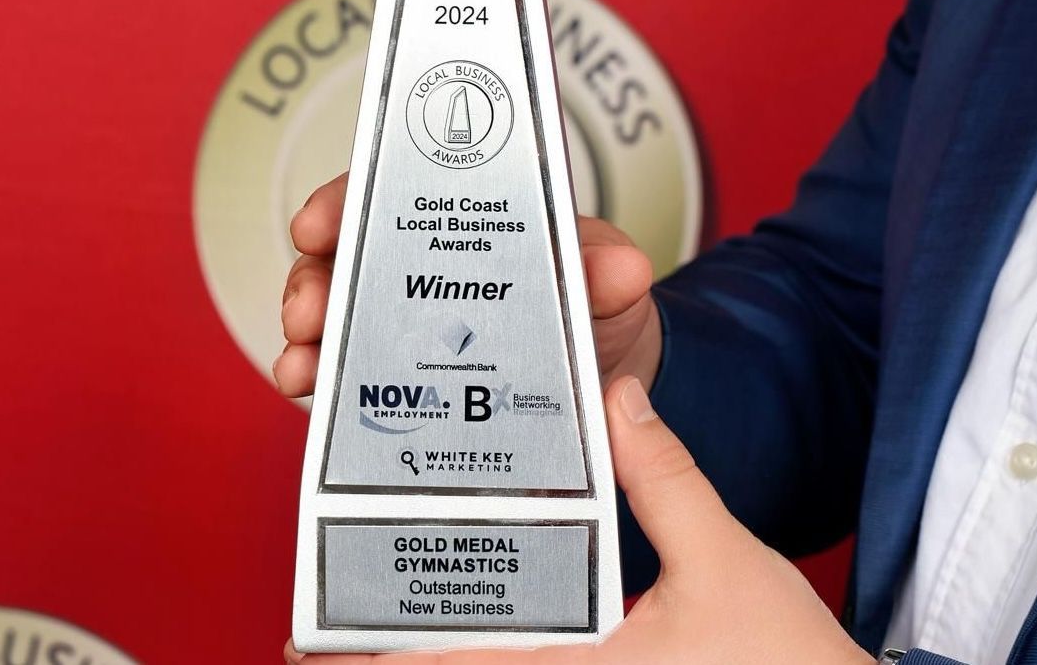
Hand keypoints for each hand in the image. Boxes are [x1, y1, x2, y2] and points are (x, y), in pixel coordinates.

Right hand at [274, 172, 661, 398]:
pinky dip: (325, 380)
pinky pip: (352, 374)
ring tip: (304, 362)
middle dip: (313, 281)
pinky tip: (312, 390)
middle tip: (311, 310)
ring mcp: (406, 322)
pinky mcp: (405, 377)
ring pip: (336, 317)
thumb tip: (621, 269)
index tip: (317, 222)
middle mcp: (420, 265)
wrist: (608, 373)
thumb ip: (604, 268)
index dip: (342, 201)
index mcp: (460, 222)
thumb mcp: (605, 276)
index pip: (387, 192)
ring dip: (310, 337)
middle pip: (344, 258)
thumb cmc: (595, 303)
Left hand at [283, 376, 873, 664]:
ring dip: (444, 658)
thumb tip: (620, 399)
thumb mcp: (728, 560)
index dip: (370, 662)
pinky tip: (492, 637)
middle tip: (330, 632)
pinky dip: (500, 660)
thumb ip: (665, 476)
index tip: (308, 647)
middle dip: (391, 662)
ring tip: (393, 626)